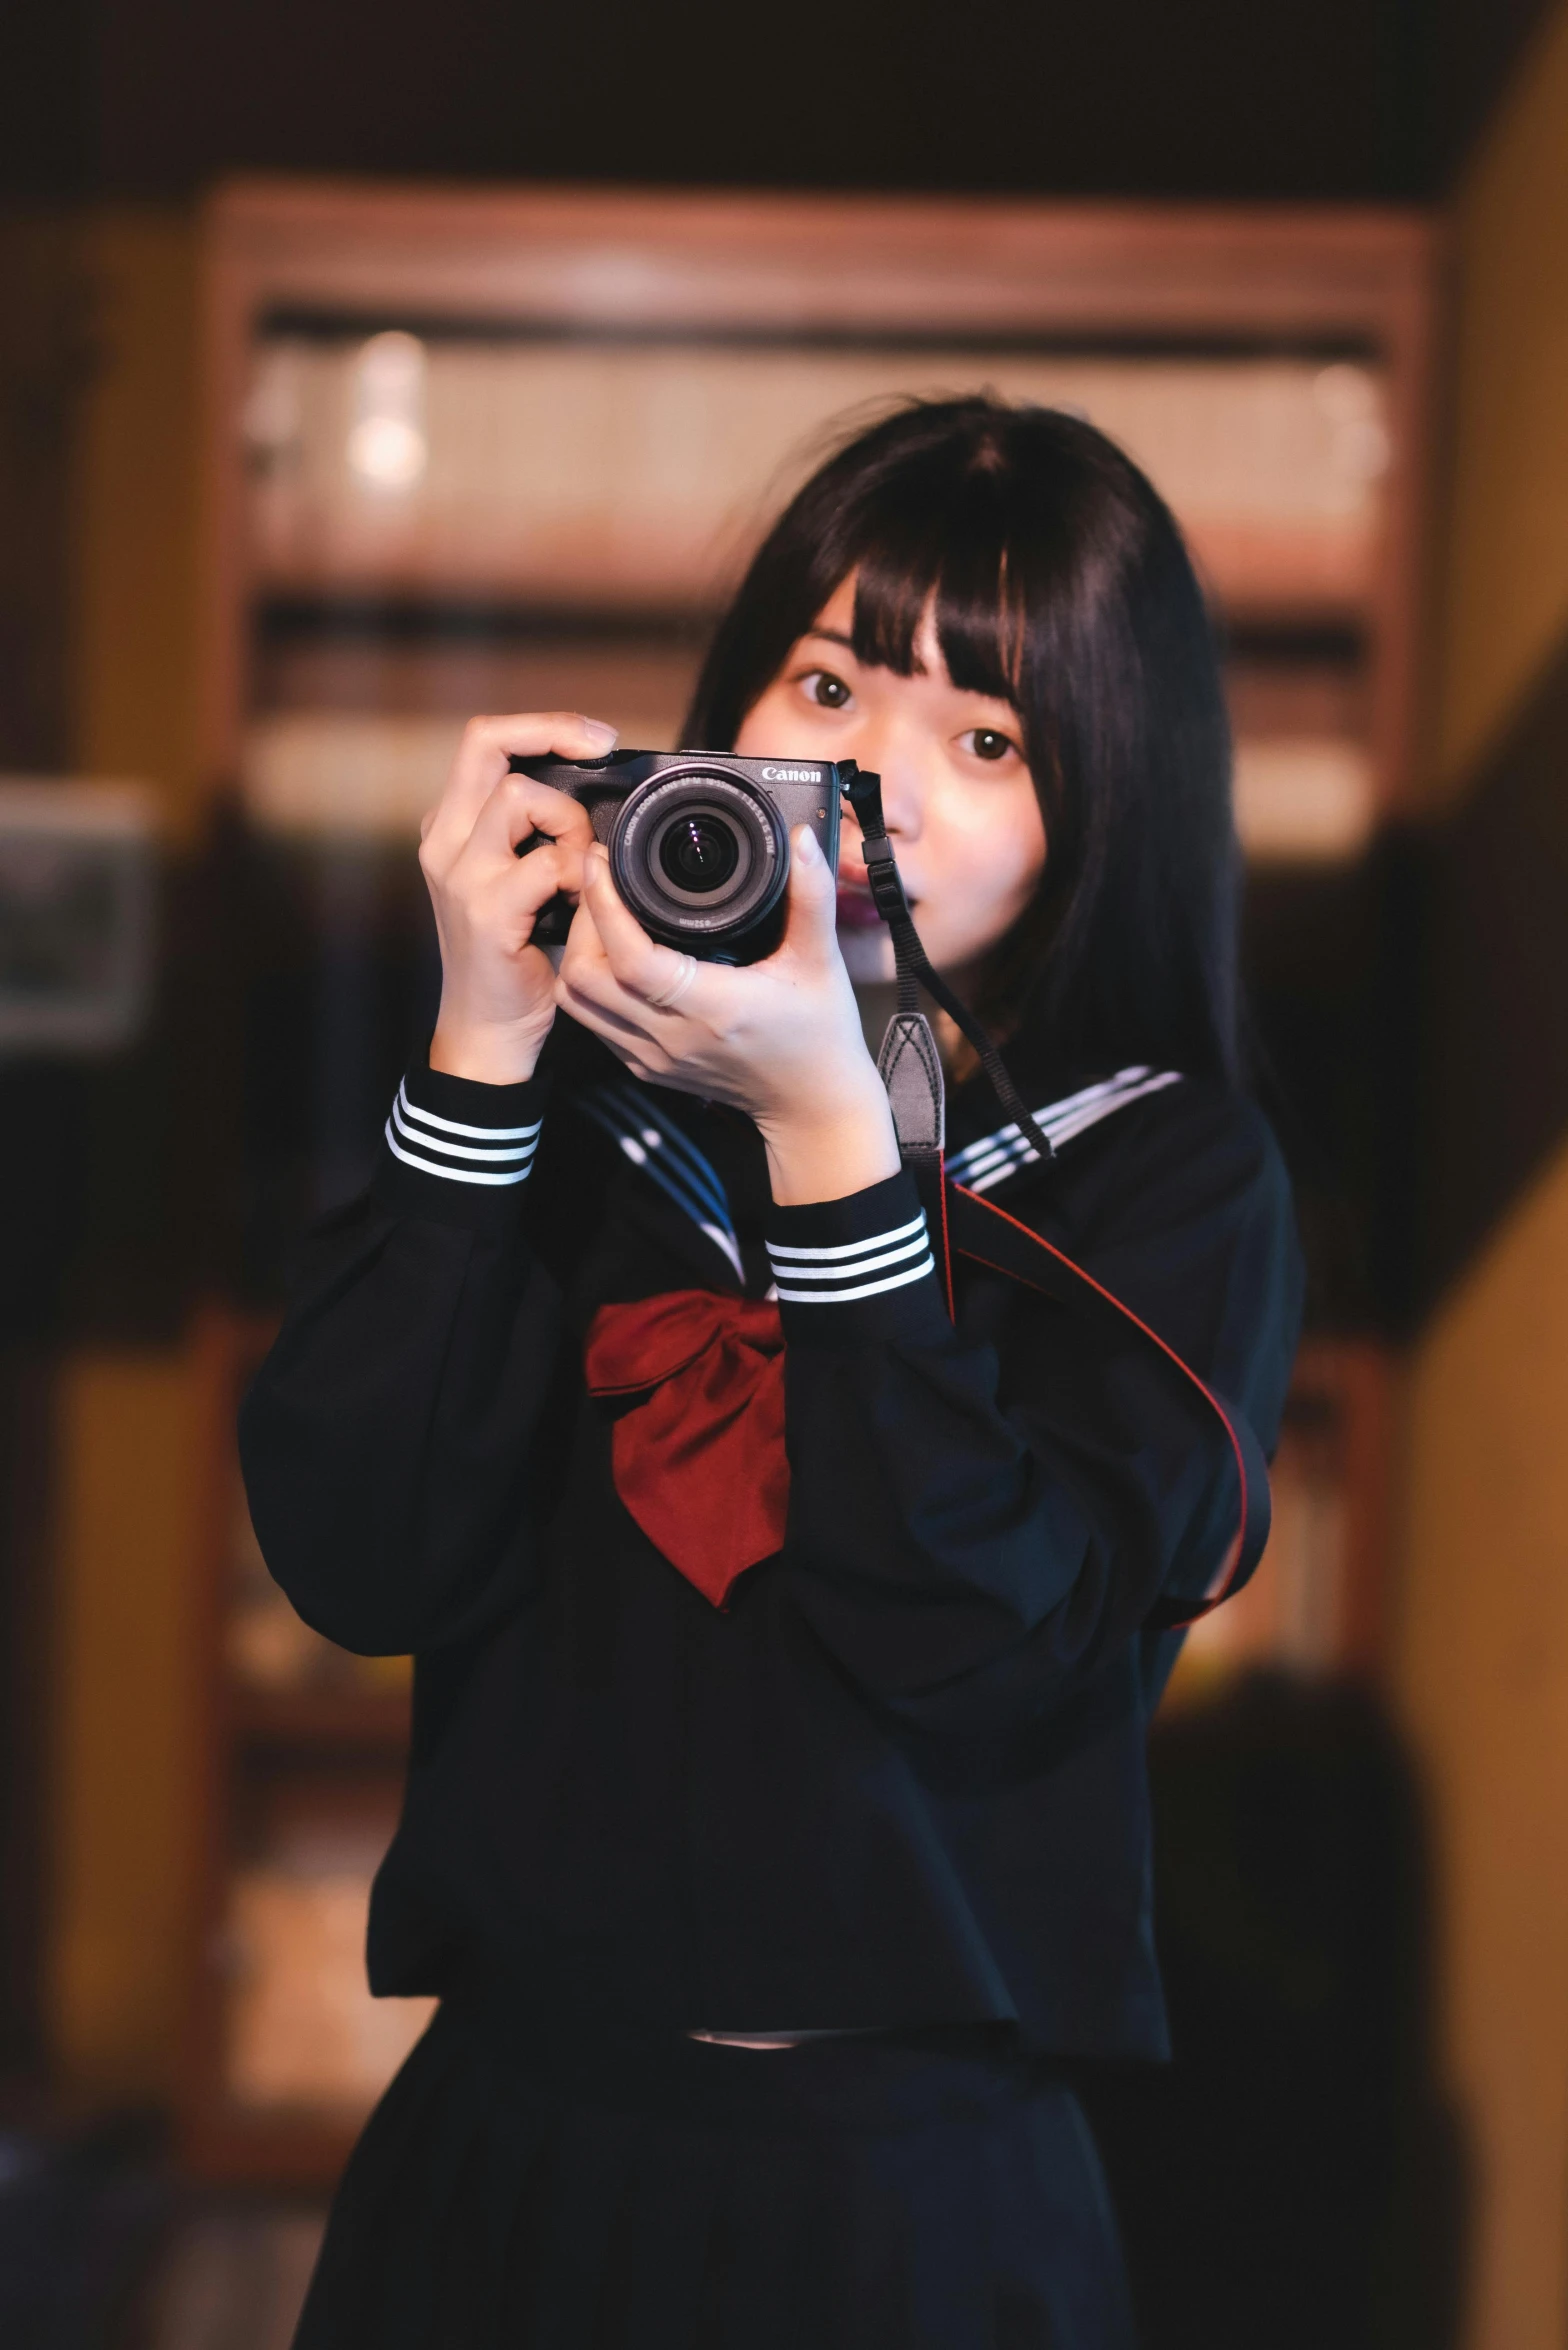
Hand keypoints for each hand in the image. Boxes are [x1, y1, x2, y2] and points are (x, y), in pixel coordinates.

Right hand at [419, 712, 613, 1083]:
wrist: (487, 1030)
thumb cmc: (513, 956)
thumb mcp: (517, 881)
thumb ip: (538, 835)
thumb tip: (597, 792)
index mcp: (451, 827)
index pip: (484, 740)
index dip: (542, 726)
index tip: (595, 738)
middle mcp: (444, 842)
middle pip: (487, 744)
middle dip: (554, 737)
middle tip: (601, 754)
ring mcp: (461, 876)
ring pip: (521, 797)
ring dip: (570, 821)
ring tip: (582, 864)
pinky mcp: (487, 913)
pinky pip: (547, 864)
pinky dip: (578, 872)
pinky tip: (580, 898)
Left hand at [556, 825, 899, 1204]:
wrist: (813, 1104)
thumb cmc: (820, 1033)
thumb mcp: (821, 960)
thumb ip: (812, 895)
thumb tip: (802, 838)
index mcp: (713, 1007)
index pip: (631, 959)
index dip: (605, 906)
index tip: (603, 861)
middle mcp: (672, 1037)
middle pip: (586, 976)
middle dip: (583, 920)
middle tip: (600, 881)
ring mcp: (653, 1057)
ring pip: (578, 1002)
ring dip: (578, 953)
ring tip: (599, 914)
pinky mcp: (645, 1068)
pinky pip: (593, 1023)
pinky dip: (588, 985)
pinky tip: (609, 954)